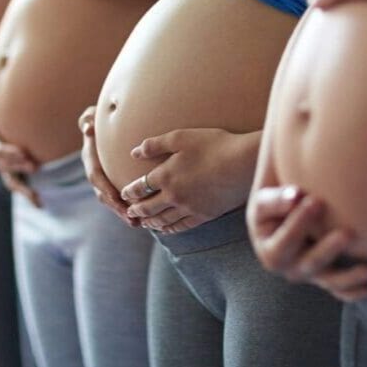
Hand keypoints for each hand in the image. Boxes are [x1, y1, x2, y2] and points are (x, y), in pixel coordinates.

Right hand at [0, 67, 40, 206]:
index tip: (21, 153)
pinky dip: (28, 195)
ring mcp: (1, 168)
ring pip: (11, 180)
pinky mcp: (9, 174)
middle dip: (18, 165)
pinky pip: (18, 186)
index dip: (7, 152)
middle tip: (33, 165)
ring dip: (24, 188)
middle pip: (5, 164)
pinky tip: (41, 204)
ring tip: (37, 198)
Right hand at [78, 106, 138, 226]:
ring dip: (124, 213)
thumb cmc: (98, 117)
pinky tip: (145, 217)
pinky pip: (121, 198)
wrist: (103, 124)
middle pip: (104, 195)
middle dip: (116, 208)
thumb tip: (88, 128)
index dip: (104, 188)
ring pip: (113, 201)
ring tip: (139, 224)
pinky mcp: (115, 182)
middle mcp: (96, 172)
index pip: (95, 176)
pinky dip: (131, 208)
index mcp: (90, 158)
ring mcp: (105, 179)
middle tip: (131, 219)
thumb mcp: (91, 115)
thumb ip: (87, 119)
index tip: (115, 198)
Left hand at [119, 129, 259, 233]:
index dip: (129, 191)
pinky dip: (170, 229)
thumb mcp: (181, 137)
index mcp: (165, 175)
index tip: (124, 194)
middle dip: (136, 210)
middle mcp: (173, 195)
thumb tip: (134, 151)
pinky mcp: (204, 215)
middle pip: (148, 207)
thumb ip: (155, 144)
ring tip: (144, 223)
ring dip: (150, 222)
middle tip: (129, 212)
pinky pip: (182, 226)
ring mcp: (189, 208)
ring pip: (163, 220)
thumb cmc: (214, 144)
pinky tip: (167, 230)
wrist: (242, 163)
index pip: (140, 187)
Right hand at [247, 186, 366, 301]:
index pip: (285, 239)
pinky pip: (338, 289)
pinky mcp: (324, 276)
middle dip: (328, 249)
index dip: (299, 222)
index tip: (316, 200)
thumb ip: (276, 199)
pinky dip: (352, 290)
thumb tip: (294, 195)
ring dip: (348, 276)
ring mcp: (308, 274)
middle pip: (310, 263)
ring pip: (328, 280)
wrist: (278, 217)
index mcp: (270, 251)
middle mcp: (289, 268)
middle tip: (347, 234)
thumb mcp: (264, 201)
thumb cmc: (271, 205)